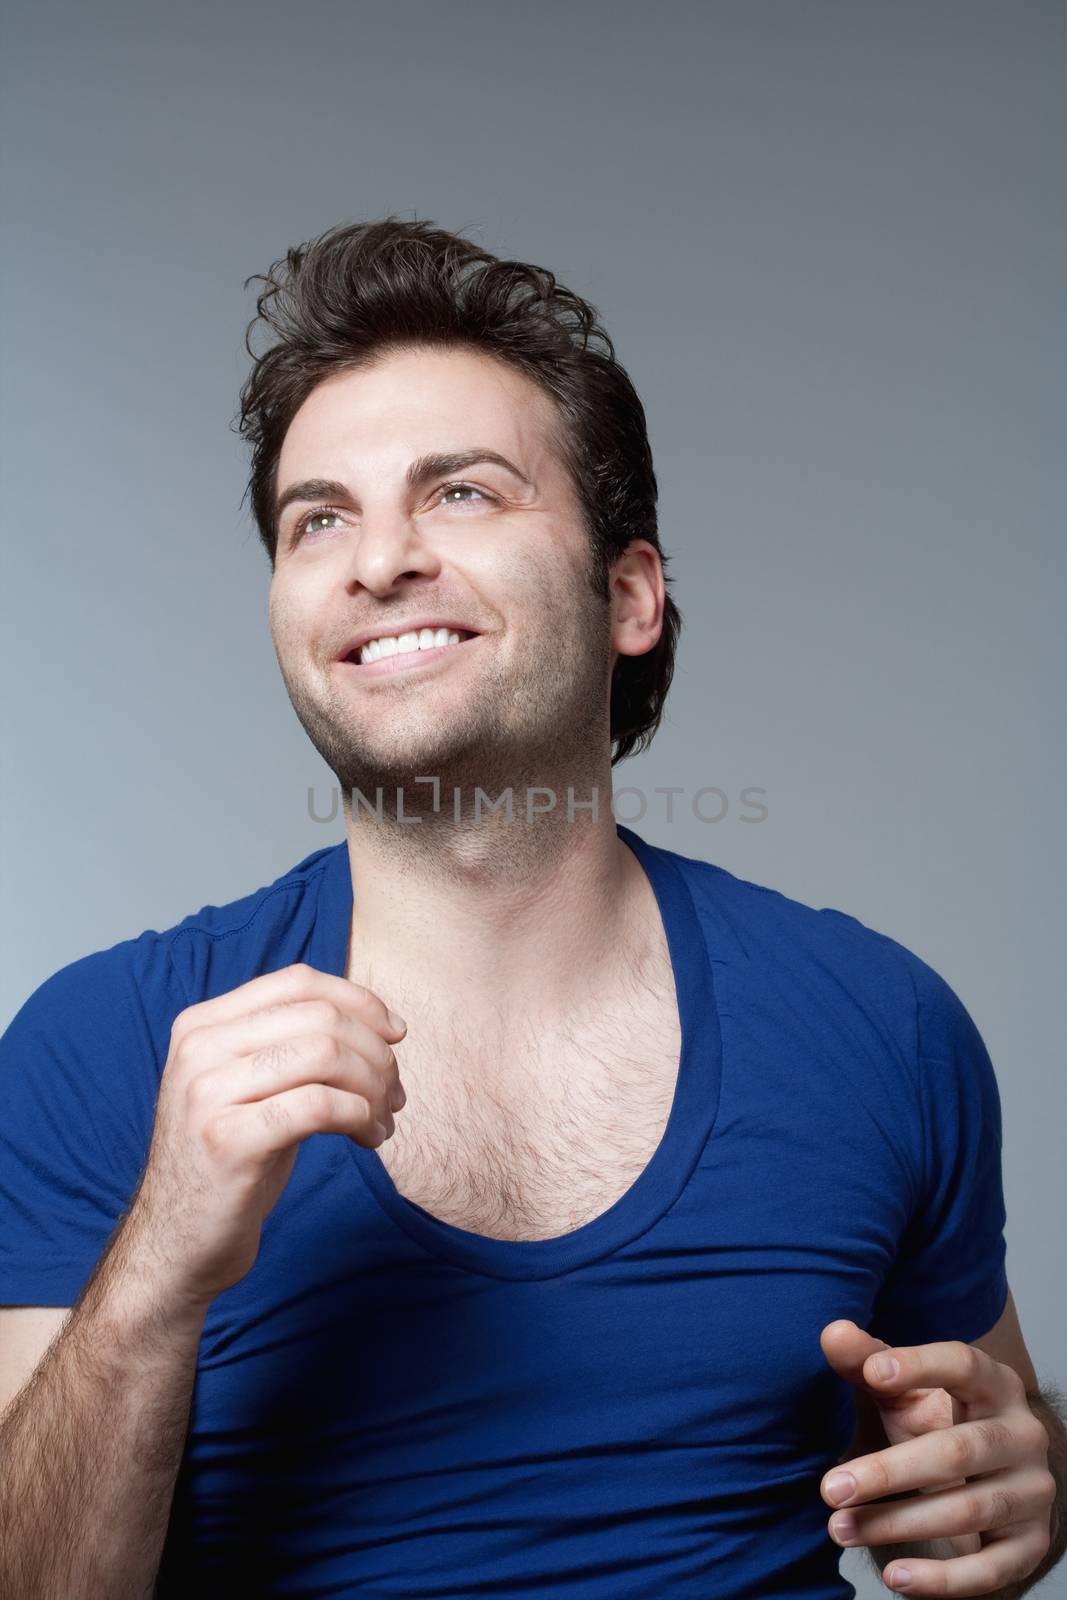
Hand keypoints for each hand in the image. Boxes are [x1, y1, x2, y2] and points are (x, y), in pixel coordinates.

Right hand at [124, 962, 407, 1311]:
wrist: (175, 1244)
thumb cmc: (230, 1161)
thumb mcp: (250, 1087)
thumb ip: (290, 1044)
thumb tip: (377, 1019)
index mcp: (201, 1025)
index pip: (297, 982)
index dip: (358, 1001)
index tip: (395, 1033)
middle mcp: (198, 1048)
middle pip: (319, 1018)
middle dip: (375, 1052)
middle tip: (394, 1093)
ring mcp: (207, 1093)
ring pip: (324, 1055)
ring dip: (373, 1086)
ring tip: (383, 1119)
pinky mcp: (228, 1140)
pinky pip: (319, 1105)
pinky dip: (360, 1116)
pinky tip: (369, 1139)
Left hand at [818, 1320, 1053, 1593]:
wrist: (996, 1474)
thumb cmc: (939, 1420)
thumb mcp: (904, 1389)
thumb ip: (866, 1360)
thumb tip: (832, 1332)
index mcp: (994, 1383)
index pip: (963, 1365)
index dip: (920, 1365)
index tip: (872, 1373)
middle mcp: (1023, 1434)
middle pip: (958, 1450)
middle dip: (888, 1472)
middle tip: (830, 1488)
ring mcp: (1032, 1491)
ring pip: (968, 1510)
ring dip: (898, 1524)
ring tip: (841, 1528)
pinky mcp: (1031, 1544)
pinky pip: (991, 1568)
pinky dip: (943, 1579)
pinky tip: (896, 1577)